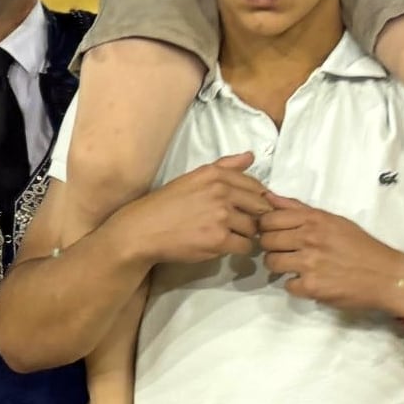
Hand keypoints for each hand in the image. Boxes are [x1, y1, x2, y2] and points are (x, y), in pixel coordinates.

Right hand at [103, 152, 269, 266]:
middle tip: (238, 223)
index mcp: (214, 174)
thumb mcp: (193, 178)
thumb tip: (250, 156)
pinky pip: (245, 246)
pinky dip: (237, 248)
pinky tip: (222, 244)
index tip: (245, 208)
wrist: (143, 230)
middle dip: (254, 217)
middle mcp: (220, 191)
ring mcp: (221, 216)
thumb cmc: (166, 204)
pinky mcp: (219, 240)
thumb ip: (224, 166)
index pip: (255, 185)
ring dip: (245, 234)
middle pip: (260, 207)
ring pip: (254, 228)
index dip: (256, 199)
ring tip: (227, 234)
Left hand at [259, 192, 403, 315]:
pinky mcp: (313, 287)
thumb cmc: (361, 246)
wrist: (388, 277)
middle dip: (271, 246)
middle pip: (266, 240)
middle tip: (284, 251)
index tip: (274, 233)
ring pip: (272, 262)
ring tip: (294, 266)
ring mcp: (310, 263)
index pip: (268, 219)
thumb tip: (268, 196)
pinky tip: (308, 281)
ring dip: (279, 266)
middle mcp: (309, 238)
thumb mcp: (333, 220)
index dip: (266, 226)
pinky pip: (287, 285)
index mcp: (314, 220)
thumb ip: (298, 209)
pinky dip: (296, 285)